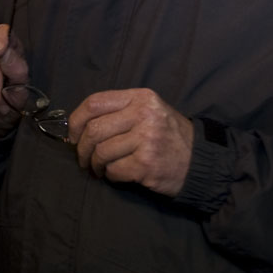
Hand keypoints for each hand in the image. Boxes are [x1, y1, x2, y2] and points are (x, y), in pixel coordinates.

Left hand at [68, 88, 193, 196]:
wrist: (200, 161)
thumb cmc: (168, 135)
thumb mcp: (149, 111)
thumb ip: (120, 111)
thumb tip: (80, 125)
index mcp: (140, 97)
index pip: (95, 102)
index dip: (76, 120)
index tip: (73, 135)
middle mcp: (143, 114)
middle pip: (94, 130)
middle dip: (81, 148)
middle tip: (83, 159)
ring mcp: (146, 139)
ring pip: (101, 152)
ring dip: (95, 164)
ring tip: (99, 168)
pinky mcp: (146, 164)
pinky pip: (114, 170)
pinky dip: (110, 175)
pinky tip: (117, 174)